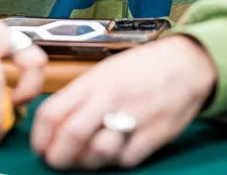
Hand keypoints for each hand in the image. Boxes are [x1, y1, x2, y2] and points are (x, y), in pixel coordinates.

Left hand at [30, 35, 217, 169]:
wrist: (187, 64)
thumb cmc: (144, 68)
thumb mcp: (105, 72)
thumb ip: (80, 96)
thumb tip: (54, 125)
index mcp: (94, 81)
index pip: (51, 112)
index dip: (39, 137)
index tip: (40, 147)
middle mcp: (110, 98)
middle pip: (70, 136)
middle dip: (57, 157)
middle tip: (58, 161)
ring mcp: (133, 116)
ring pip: (97, 152)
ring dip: (88, 161)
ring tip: (90, 155)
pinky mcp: (154, 133)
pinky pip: (126, 159)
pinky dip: (117, 161)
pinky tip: (119, 149)